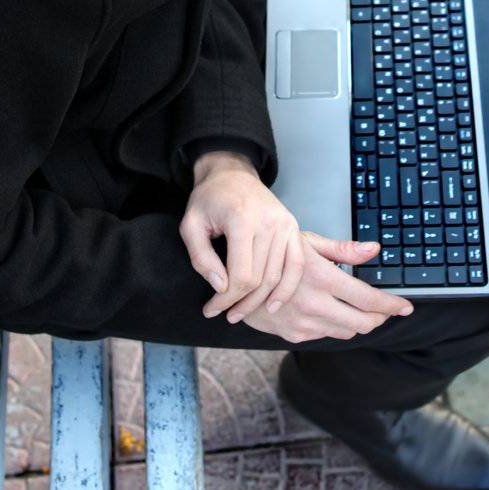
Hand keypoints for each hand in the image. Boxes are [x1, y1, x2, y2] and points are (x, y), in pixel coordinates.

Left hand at [179, 150, 307, 321]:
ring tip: (242, 313)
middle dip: (241, 304)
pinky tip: (275, 304)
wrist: (232, 173)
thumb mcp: (191, 225)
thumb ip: (201, 258)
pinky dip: (288, 287)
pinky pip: (297, 264)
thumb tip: (220, 288)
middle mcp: (269, 222)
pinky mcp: (294, 227)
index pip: (241, 275)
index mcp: (242, 219)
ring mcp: (286, 224)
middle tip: (225, 315)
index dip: (226, 299)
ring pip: (278, 276)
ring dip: (261, 301)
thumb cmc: (209, 200)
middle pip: (260, 279)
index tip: (211, 309)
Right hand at [232, 229, 414, 341]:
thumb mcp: (307, 242)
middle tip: (383, 309)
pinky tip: (327, 310)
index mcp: (322, 277)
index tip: (405, 307)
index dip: (392, 306)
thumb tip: (375, 250)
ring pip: (347, 331)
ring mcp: (303, 323)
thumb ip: (344, 249)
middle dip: (379, 317)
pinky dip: (333, 325)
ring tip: (355, 307)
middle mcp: (314, 304)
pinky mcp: (293, 335)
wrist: (237, 277)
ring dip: (357, 322)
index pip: (368, 299)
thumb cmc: (274, 253)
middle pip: (364, 322)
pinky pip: (326, 335)